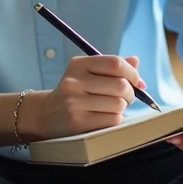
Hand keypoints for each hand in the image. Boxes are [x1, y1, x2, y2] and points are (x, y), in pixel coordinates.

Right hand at [28, 55, 142, 139]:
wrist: (46, 114)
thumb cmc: (74, 92)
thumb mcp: (87, 73)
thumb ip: (111, 66)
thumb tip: (136, 61)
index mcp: (79, 64)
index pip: (115, 63)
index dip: (132, 73)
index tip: (137, 81)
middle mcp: (75, 81)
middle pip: (120, 85)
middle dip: (131, 93)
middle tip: (126, 97)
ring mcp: (74, 102)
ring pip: (119, 104)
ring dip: (122, 107)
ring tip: (112, 107)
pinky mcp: (77, 122)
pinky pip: (112, 119)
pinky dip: (115, 119)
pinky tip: (105, 117)